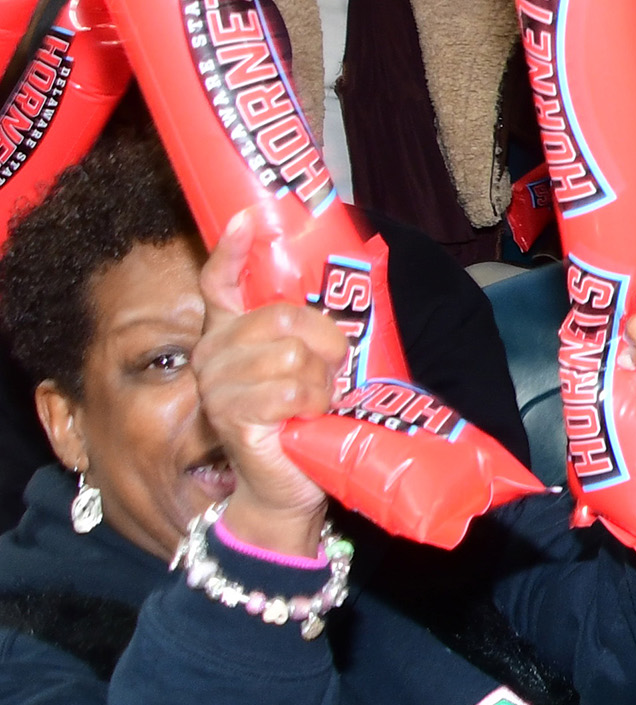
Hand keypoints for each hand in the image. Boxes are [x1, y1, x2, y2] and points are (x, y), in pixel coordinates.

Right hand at [191, 214, 339, 561]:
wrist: (290, 484)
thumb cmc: (306, 419)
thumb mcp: (313, 366)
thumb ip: (311, 330)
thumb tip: (351, 285)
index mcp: (231, 334)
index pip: (219, 281)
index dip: (232, 249)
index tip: (249, 220)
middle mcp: (214, 354)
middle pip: (281, 315)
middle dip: (324, 340)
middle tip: (331, 370)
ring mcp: (218, 386)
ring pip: (292, 354)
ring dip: (321, 380)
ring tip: (316, 402)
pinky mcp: (232, 415)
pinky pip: (290, 389)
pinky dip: (313, 402)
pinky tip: (307, 419)